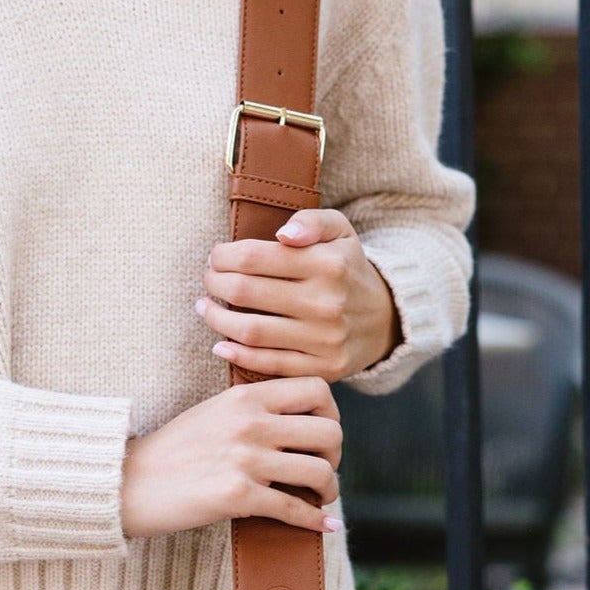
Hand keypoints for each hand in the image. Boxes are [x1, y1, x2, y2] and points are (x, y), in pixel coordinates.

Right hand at [120, 378, 342, 540]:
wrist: (128, 482)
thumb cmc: (172, 450)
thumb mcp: (213, 412)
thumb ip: (253, 408)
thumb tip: (297, 421)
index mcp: (245, 396)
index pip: (317, 389)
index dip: (332, 412)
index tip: (324, 432)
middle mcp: (250, 423)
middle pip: (329, 433)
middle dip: (335, 456)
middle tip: (323, 468)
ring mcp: (245, 460)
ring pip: (320, 473)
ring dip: (329, 489)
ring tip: (321, 496)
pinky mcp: (237, 496)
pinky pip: (294, 510)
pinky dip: (316, 522)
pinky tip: (324, 527)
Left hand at [196, 210, 399, 381]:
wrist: (384, 319)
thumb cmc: (347, 268)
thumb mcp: (340, 231)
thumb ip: (312, 221)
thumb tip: (284, 233)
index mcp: (328, 263)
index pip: (254, 256)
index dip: (223, 256)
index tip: (216, 257)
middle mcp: (327, 302)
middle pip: (244, 291)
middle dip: (214, 283)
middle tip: (209, 280)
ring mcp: (324, 339)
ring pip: (250, 330)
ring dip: (216, 319)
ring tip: (205, 308)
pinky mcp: (322, 368)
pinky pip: (268, 364)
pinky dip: (237, 355)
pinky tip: (220, 344)